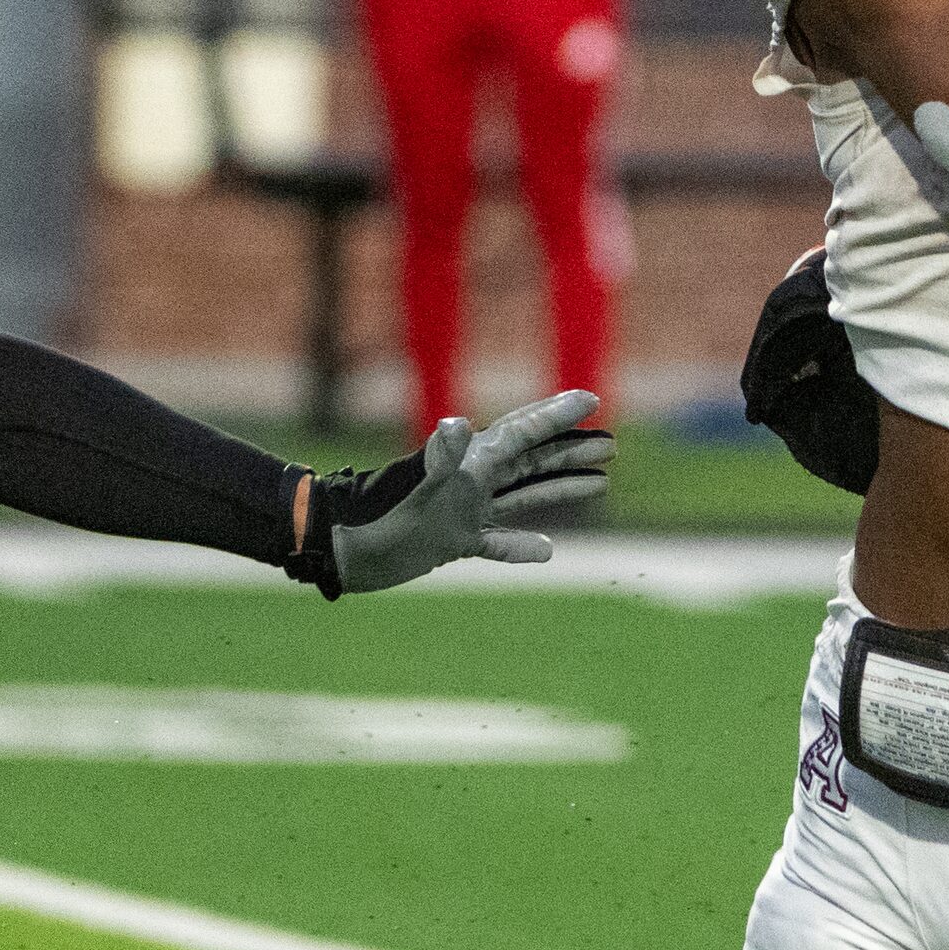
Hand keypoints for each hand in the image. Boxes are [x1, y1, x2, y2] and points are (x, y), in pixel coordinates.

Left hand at [295, 390, 612, 596]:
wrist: (338, 547)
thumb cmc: (378, 517)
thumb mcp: (417, 488)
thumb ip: (440, 458)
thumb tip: (456, 425)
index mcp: (470, 461)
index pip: (522, 432)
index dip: (556, 416)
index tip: (590, 400)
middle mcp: (470, 480)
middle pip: (531, 459)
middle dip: (570, 449)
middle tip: (610, 443)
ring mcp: (462, 510)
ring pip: (522, 494)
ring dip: (558, 486)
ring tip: (598, 482)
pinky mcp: (450, 540)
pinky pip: (496, 540)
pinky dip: (521, 544)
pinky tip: (546, 549)